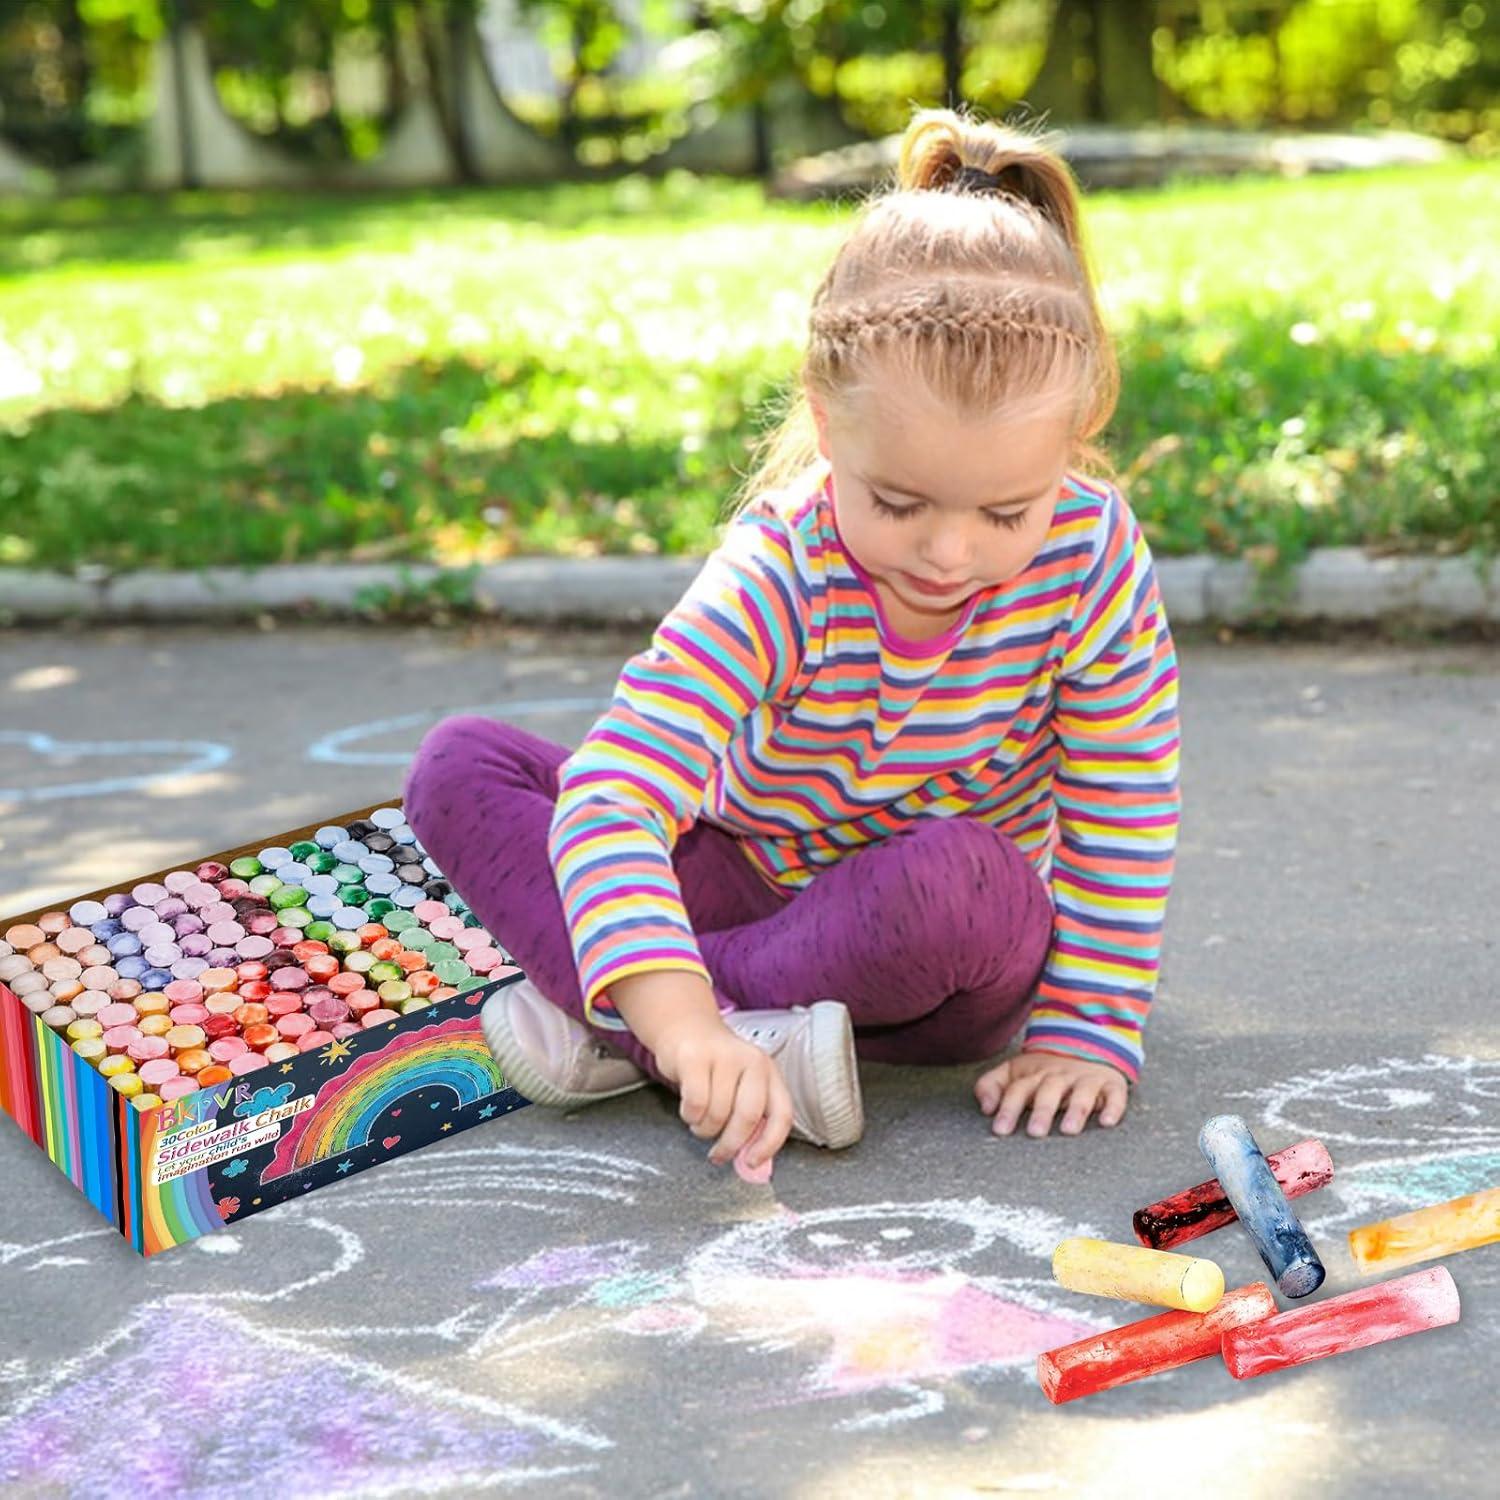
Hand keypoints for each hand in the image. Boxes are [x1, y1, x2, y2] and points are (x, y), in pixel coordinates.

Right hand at [652, 1014, 794, 1171]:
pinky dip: (690, 1116)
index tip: (752, 1162)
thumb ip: (749, 1122)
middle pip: (748, 1116)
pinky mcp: (695, 1057)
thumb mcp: (740, 1087)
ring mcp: (724, 1056)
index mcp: (769, 1072)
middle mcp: (752, 1061)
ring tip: (700, 1122)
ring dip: (704, 1130)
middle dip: (731, 1144)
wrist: (686, 1028)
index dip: (770, 1145)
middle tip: (718, 1155)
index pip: (782, 1114)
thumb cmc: (714, 1067)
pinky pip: (695, 1103)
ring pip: (717, 1114)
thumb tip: (750, 1164)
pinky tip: (689, 1109)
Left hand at [974, 1051, 1127, 1137]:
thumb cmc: (1043, 1073)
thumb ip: (991, 1086)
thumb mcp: (1014, 1073)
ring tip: (1068, 1130)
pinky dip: (1113, 1108)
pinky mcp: (1111, 1085)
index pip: (1018, 1089)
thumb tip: (985, 1108)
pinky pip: (1115, 1095)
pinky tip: (1107, 1122)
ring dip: (1076, 1110)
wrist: (1085, 1045)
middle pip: (1049, 1091)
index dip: (1008, 1108)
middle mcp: (1060, 1076)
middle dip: (1042, 1111)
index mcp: (1034, 1075)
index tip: (1000, 1130)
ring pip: (1082, 1093)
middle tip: (1035, 1132)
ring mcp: (1086, 1080)